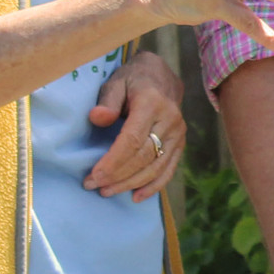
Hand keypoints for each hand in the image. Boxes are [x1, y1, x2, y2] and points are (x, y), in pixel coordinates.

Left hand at [84, 50, 187, 199]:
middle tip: (93, 185)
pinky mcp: (180, 144)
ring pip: (155, 167)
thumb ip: (107, 100)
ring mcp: (178, 134)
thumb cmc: (132, 80)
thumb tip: (98, 118)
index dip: (113, 161)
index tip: (94, 176)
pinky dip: (154, 186)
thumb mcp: (116, 82)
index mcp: (152, 103)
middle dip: (117, 175)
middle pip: (143, 157)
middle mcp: (170, 120)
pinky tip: (136, 197)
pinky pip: (168, 169)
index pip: (133, 140)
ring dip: (131, 183)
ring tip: (107, 191)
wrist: (160, 76)